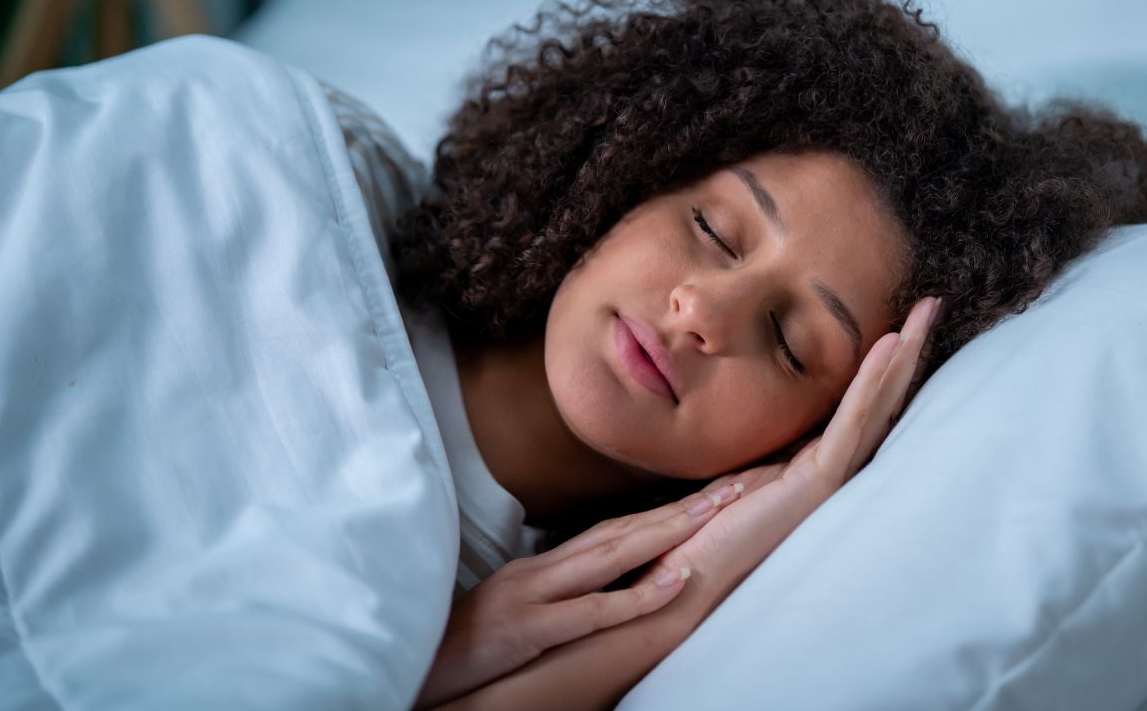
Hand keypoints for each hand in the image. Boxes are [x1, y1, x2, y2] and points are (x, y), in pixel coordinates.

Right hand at [415, 477, 745, 707]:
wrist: (407, 663)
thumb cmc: (464, 646)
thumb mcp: (516, 610)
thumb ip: (556, 594)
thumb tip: (599, 586)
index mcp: (542, 567)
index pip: (615, 529)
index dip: (665, 509)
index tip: (712, 493)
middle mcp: (542, 569)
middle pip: (623, 530)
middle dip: (683, 507)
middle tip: (739, 484)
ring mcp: (534, 595)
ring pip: (613, 555)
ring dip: (669, 531)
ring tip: (719, 510)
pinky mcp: (528, 628)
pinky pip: (592, 611)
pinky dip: (636, 595)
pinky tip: (675, 580)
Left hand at [653, 295, 941, 615]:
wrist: (687, 582)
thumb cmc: (702, 534)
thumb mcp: (736, 474)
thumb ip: (758, 452)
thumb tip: (757, 423)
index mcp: (812, 464)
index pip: (858, 406)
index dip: (881, 365)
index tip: (899, 322)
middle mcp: (831, 470)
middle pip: (879, 400)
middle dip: (907, 351)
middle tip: (931, 303)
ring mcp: (829, 478)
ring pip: (875, 406)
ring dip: (901, 356)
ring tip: (924, 311)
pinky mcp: (817, 483)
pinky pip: (850, 423)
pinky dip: (871, 384)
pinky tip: (889, 348)